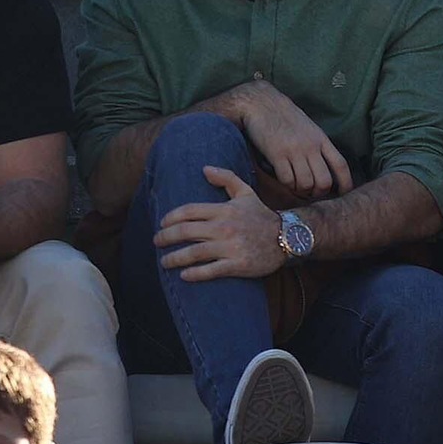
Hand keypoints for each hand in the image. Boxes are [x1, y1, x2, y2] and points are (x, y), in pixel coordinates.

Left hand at [154, 165, 286, 279]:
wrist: (286, 237)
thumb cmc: (261, 215)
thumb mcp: (245, 191)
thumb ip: (225, 177)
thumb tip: (204, 169)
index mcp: (223, 209)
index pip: (189, 211)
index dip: (171, 217)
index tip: (162, 223)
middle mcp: (224, 227)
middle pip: (186, 231)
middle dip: (167, 237)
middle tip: (156, 241)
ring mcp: (230, 247)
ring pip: (195, 253)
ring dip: (175, 258)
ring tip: (164, 261)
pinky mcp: (237, 265)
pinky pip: (211, 270)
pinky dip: (195, 274)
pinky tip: (183, 275)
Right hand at [230, 78, 352, 199]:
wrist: (260, 102)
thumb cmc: (282, 115)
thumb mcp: (307, 127)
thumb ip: (316, 145)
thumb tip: (322, 168)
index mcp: (320, 138)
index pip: (340, 165)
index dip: (345, 183)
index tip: (342, 193)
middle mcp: (310, 145)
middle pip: (324, 181)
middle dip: (318, 193)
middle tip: (310, 192)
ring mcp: (294, 150)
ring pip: (306, 184)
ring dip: (300, 191)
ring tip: (295, 186)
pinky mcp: (277, 154)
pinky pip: (287, 180)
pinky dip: (286, 184)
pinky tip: (283, 179)